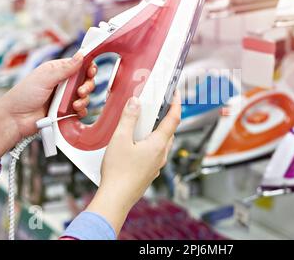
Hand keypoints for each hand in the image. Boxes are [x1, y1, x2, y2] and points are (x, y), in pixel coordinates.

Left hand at [0, 53, 96, 161]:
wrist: (15, 119)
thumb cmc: (23, 95)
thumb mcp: (45, 78)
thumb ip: (65, 68)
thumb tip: (81, 55)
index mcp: (57, 70)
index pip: (79, 65)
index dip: (88, 67)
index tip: (91, 71)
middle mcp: (63, 83)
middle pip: (85, 81)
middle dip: (87, 85)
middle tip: (81, 91)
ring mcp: (65, 97)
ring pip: (85, 96)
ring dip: (84, 99)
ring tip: (75, 104)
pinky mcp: (66, 111)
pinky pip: (81, 110)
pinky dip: (81, 110)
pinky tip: (75, 111)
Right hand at [86, 91, 180, 234]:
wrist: (115, 199)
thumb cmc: (118, 173)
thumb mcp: (120, 139)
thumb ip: (129, 118)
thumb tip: (135, 103)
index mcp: (158, 144)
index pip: (173, 119)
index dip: (177, 104)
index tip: (177, 93)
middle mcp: (161, 155)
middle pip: (169, 131)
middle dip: (165, 117)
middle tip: (157, 107)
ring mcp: (156, 166)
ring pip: (162, 144)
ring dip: (156, 132)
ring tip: (142, 125)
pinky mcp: (148, 173)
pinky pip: (154, 154)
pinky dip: (149, 145)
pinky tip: (135, 146)